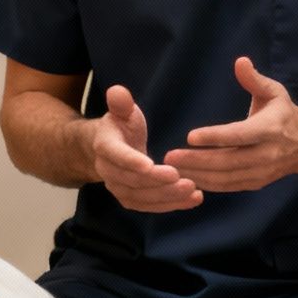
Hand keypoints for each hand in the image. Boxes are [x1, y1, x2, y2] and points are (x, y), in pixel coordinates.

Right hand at [91, 85, 202, 211]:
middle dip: (158, 182)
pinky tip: (192, 200)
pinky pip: (148, 206)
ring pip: (141, 197)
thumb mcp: (122, 111)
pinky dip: (170, 205)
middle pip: (132, 181)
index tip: (152, 164)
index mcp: (105, 146)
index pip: (117, 155)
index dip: (133, 161)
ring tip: (193, 191)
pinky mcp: (130, 199)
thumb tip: (117, 91)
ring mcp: (117, 188)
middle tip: (185, 180)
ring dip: (167, 197)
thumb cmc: (120, 126)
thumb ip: (121, 103)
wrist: (109, 149)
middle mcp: (107, 171)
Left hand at [164, 57, 297, 193]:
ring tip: (173, 168)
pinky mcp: (256, 183)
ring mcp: (262, 172)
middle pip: (228, 162)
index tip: (190, 136)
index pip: (239, 135)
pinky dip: (208, 184)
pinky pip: (229, 186)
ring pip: (226, 178)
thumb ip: (254, 79)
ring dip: (198, 174)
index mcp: (270, 129)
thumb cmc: (284, 113)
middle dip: (197, 160)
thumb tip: (240, 61)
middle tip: (170, 156)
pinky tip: (189, 177)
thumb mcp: (274, 92)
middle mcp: (267, 154)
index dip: (214, 137)